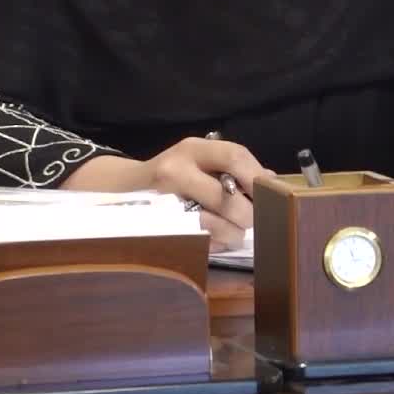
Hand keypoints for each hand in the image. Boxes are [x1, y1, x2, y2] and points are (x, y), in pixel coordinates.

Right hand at [63, 139, 273, 248]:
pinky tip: (211, 237)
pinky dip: (215, 244)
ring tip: (233, 231)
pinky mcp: (160, 228)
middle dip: (249, 214)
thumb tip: (272, 179)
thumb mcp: (196, 160)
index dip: (258, 177)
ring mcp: (165, 201)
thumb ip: (232, 166)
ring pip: (216, 225)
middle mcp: (176, 170)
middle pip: (229, 197)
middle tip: (254, 219)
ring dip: (234, 234)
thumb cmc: (169, 176)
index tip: (272, 194)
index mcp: (191, 149)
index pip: (234, 155)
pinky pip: (201, 242)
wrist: (120, 191)